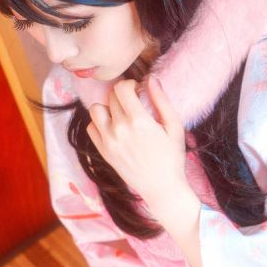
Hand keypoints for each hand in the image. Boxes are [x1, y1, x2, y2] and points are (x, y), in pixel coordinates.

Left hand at [86, 76, 187, 210]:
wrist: (161, 188)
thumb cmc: (172, 157)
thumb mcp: (175, 127)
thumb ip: (162, 100)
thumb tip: (151, 78)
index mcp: (138, 121)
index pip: (122, 88)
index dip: (130, 84)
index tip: (138, 91)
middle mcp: (119, 129)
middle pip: (111, 97)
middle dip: (122, 95)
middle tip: (133, 103)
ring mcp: (108, 141)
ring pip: (96, 109)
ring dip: (107, 107)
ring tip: (120, 115)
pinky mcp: (103, 152)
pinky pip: (91, 128)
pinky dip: (100, 124)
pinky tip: (114, 128)